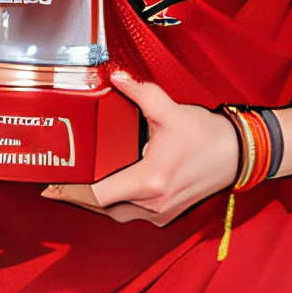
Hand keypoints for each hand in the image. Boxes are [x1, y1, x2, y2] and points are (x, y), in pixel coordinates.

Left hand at [40, 71, 238, 225]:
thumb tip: (117, 77)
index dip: (72, 192)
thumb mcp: (170, 110)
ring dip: (100, 203)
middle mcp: (154, 204)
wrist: (239, 154)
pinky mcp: (169, 213)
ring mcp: (162, 213)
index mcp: (150, 181)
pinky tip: (112, 189)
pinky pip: (135, 215)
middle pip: (105, 209)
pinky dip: (120, 205)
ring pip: (119, 215)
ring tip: (81, 187)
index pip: (99, 195)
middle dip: (81, 198)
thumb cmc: (208, 137)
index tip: (52, 188)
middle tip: (60, 185)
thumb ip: (140, 93)